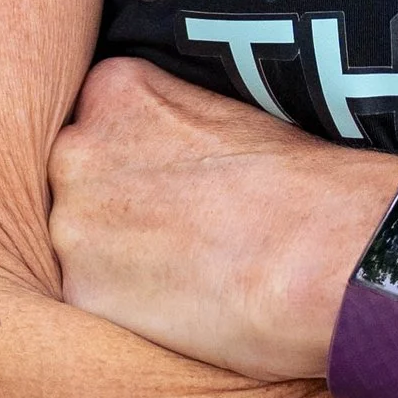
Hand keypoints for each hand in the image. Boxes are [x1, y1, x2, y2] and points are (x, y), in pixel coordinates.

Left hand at [48, 56, 397, 382]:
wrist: (326, 254)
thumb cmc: (301, 184)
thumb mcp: (228, 113)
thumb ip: (167, 122)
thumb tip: (156, 156)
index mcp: (116, 89)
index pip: (98, 120)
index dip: (136, 156)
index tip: (173, 180)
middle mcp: (78, 148)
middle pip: (76, 180)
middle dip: (115, 205)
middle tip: (178, 229)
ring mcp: (71, 223)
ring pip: (78, 242)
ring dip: (115, 258)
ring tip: (184, 270)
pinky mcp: (81, 294)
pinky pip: (90, 299)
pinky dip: (126, 308)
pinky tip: (180, 304)